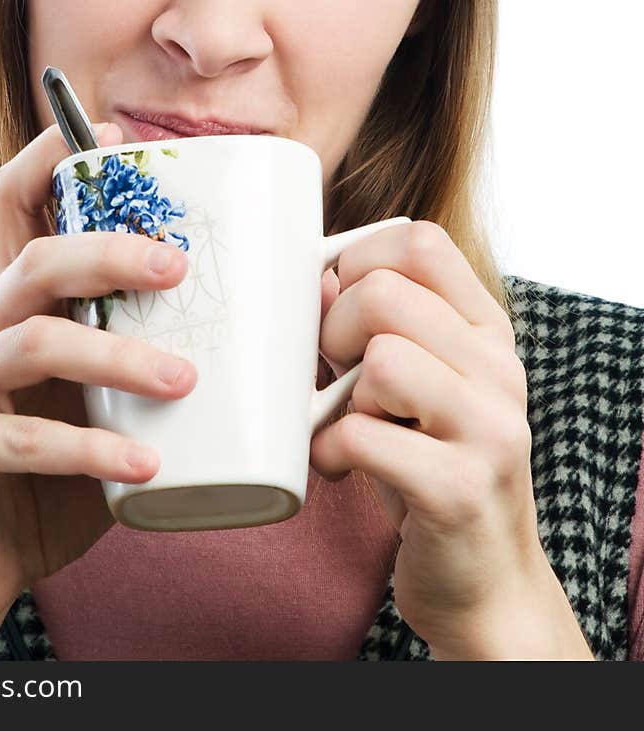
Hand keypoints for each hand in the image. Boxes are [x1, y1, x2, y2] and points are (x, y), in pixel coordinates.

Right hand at [0, 120, 196, 648]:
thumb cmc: (61, 478)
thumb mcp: (112, 407)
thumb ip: (162, 358)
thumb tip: (298, 314)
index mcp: (9, 305)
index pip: (13, 203)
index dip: (51, 155)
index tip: (115, 134)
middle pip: (35, 260)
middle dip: (110, 251)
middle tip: (180, 267)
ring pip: (35, 342)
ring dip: (117, 356)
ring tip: (184, 379)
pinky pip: (23, 439)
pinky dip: (91, 452)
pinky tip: (148, 467)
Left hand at [310, 220, 571, 655]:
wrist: (484, 577)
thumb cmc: (431, 462)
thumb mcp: (416, 381)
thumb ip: (377, 325)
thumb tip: (319, 275)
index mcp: (488, 330)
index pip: (421, 241)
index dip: (359, 260)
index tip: (340, 305)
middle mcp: (499, 370)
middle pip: (384, 294)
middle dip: (335, 329)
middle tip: (337, 375)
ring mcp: (488, 430)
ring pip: (379, 360)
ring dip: (341, 396)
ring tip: (349, 423)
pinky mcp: (458, 490)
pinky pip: (361, 436)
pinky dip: (327, 451)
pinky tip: (336, 465)